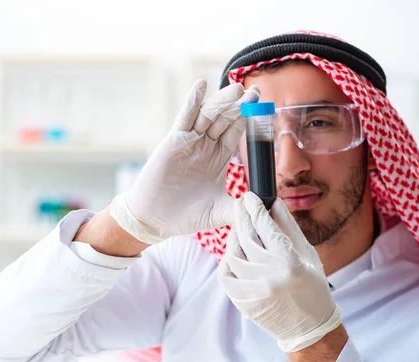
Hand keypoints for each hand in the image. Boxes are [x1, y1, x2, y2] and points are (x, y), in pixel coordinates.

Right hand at [110, 79, 258, 243]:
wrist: (155, 219)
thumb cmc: (185, 216)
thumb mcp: (218, 213)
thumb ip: (238, 207)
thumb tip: (261, 206)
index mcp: (218, 158)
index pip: (237, 132)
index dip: (250, 118)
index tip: (263, 105)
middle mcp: (206, 146)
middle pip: (226, 119)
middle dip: (240, 105)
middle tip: (255, 92)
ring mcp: (190, 141)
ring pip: (209, 115)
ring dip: (223, 101)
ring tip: (237, 88)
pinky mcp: (174, 141)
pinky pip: (184, 117)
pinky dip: (192, 101)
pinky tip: (201, 85)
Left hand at [218, 192, 341, 352]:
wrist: (308, 328)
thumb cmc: (312, 288)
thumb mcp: (307, 255)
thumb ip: (288, 228)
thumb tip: (273, 203)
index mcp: (290, 263)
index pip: (265, 226)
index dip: (255, 208)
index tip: (250, 197)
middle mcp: (270, 276)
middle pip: (246, 237)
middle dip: (242, 217)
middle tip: (241, 206)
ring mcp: (254, 291)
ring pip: (233, 255)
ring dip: (234, 238)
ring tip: (240, 230)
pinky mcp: (243, 302)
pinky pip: (226, 275)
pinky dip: (227, 261)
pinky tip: (234, 254)